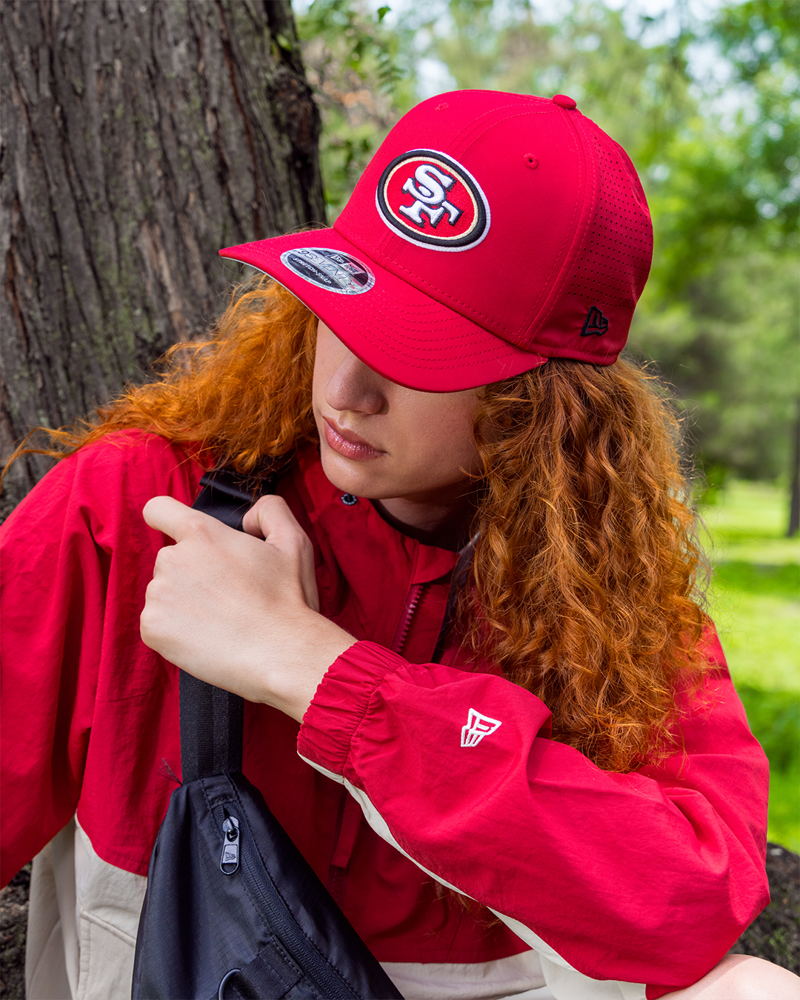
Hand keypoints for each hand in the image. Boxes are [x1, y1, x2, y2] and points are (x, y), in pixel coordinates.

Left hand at [140, 495, 354, 719]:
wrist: (280, 653)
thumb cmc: (288, 599)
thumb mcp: (293, 542)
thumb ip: (269, 511)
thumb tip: (245, 519)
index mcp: (202, 533)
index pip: (158, 509)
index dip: (167, 519)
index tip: (181, 537)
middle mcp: (172, 558)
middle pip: (171, 559)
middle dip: (193, 573)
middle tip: (228, 596)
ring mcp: (158, 594)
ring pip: (165, 593)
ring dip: (185, 604)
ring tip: (220, 621)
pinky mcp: (152, 627)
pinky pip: (158, 624)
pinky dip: (177, 632)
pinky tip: (207, 639)